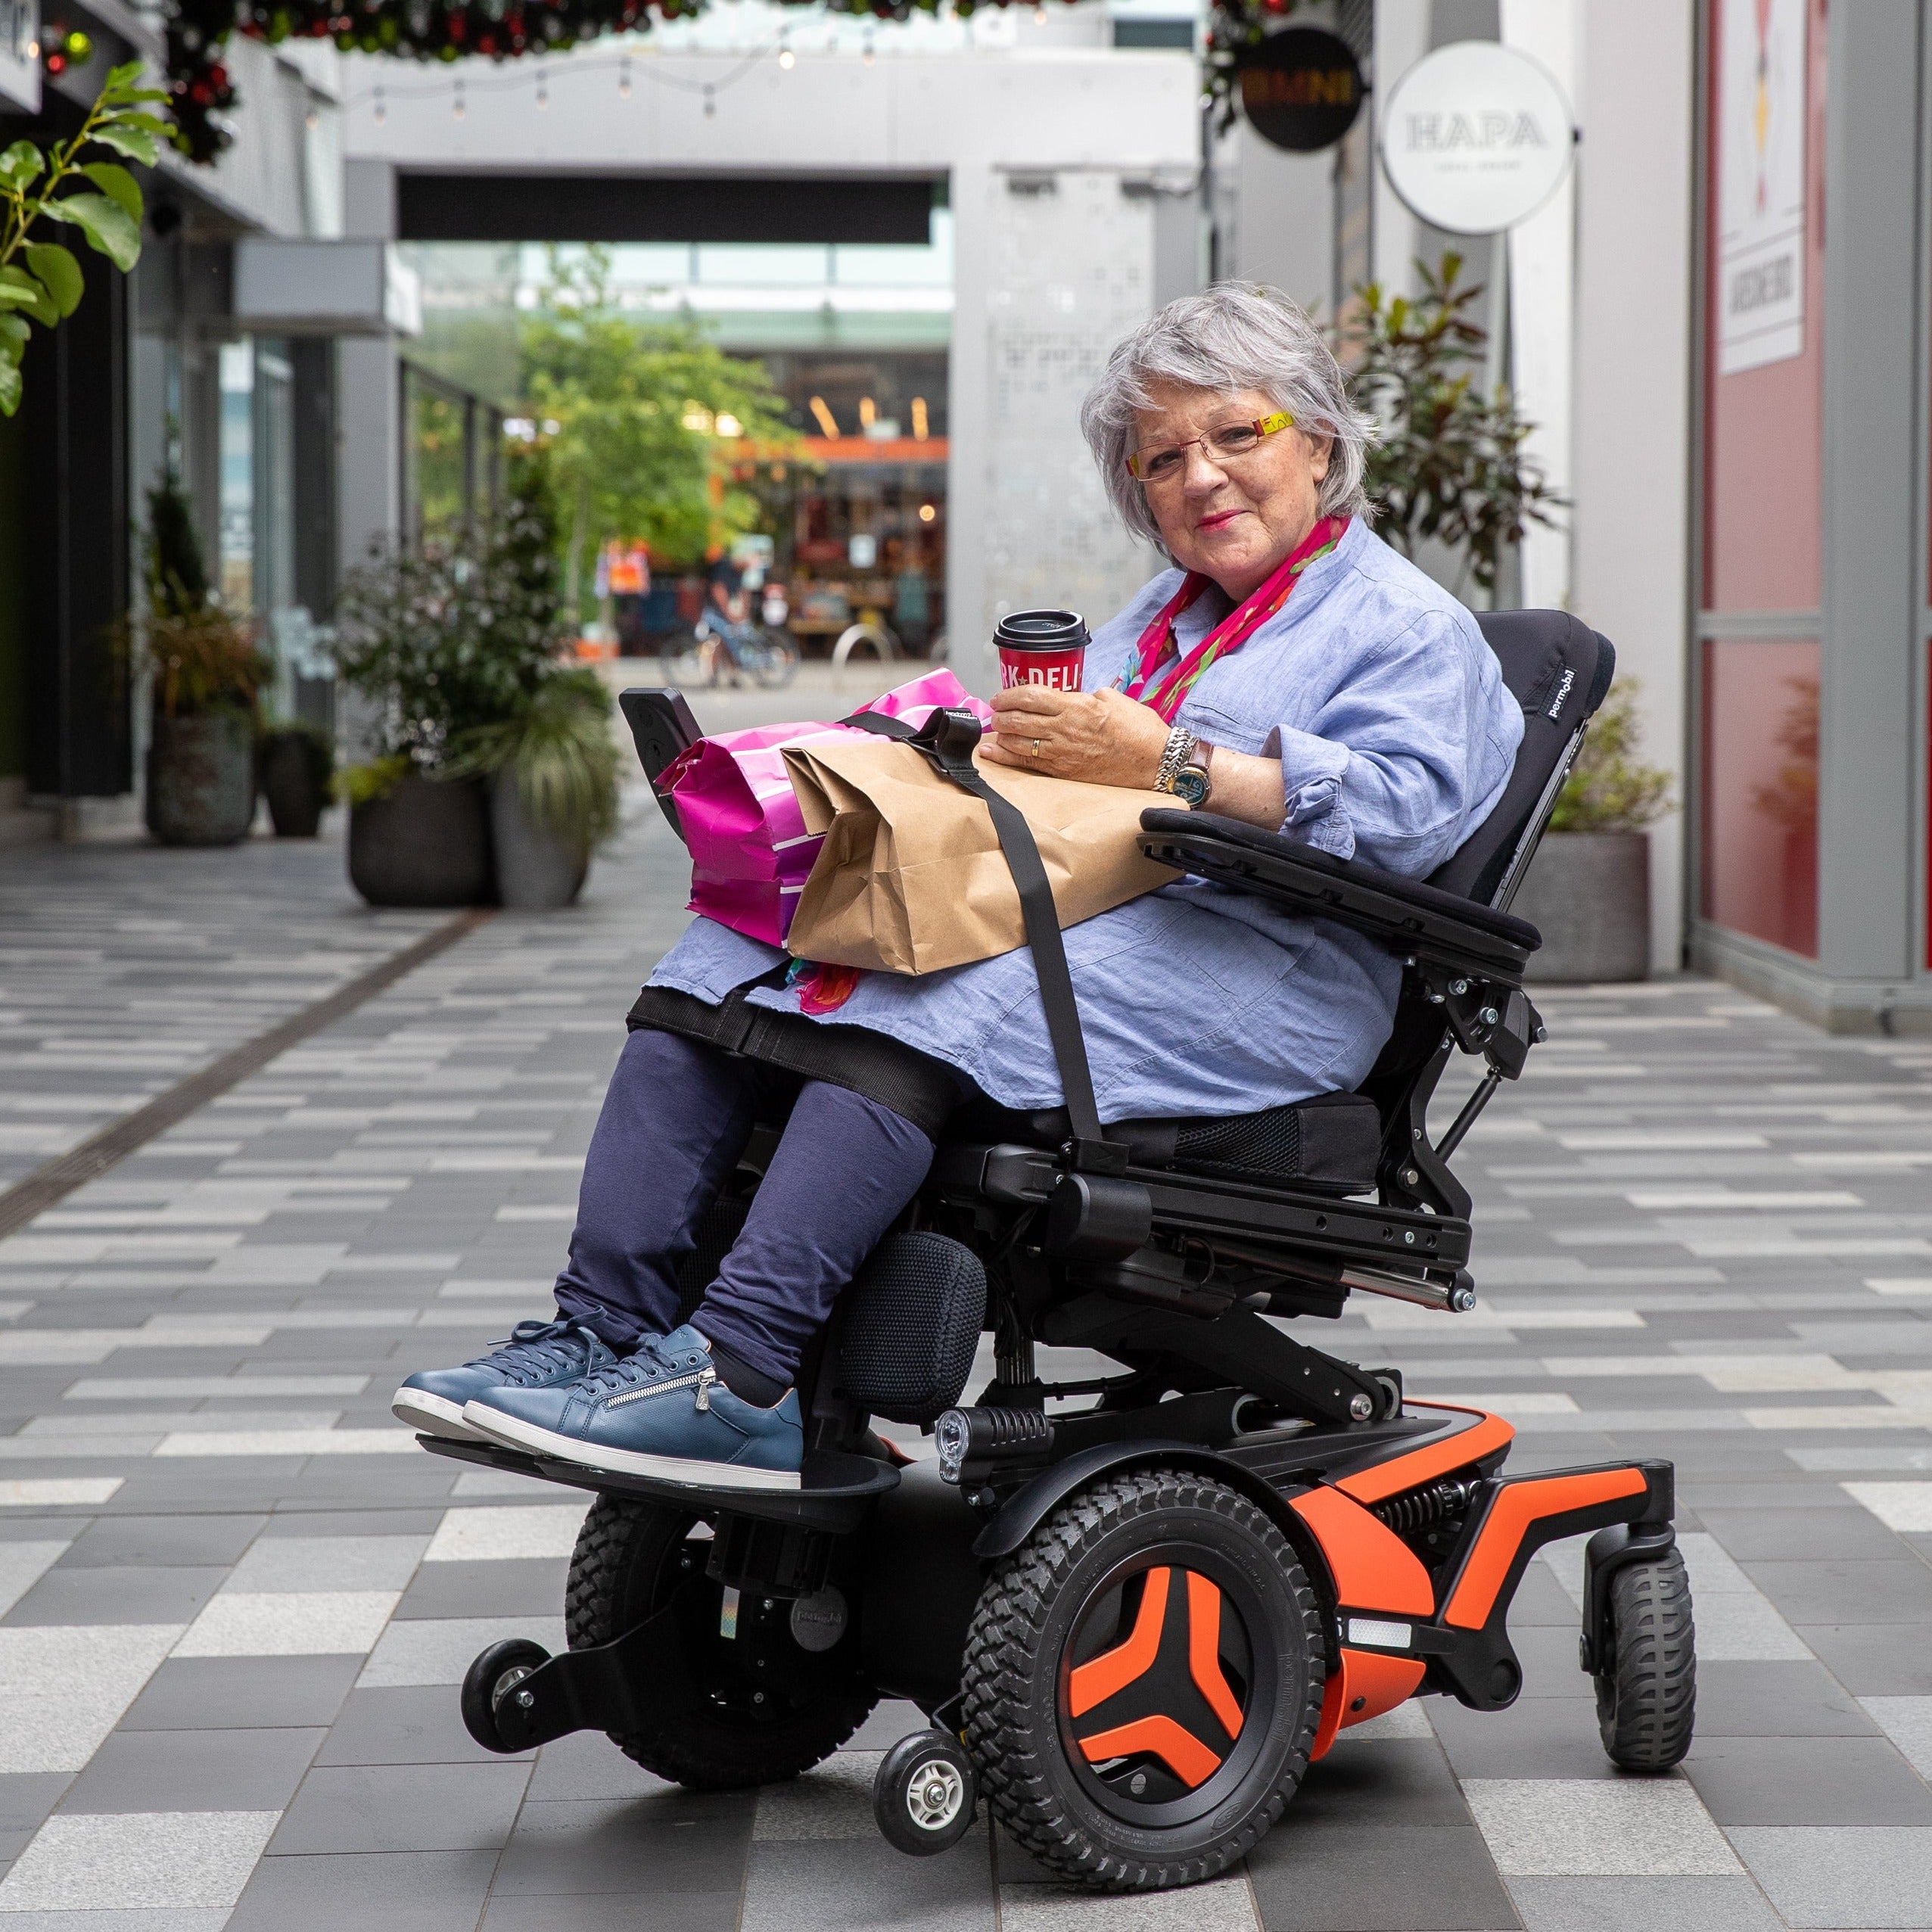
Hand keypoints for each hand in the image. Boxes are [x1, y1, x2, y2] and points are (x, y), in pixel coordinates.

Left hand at [982, 685, 1171, 788]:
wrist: (1155, 762)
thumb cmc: (1139, 728)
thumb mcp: (1111, 699)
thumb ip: (1084, 697)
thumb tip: (1067, 699)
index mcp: (1076, 706)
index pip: (1031, 696)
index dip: (1010, 695)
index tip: (1001, 696)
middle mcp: (1064, 729)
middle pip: (1019, 719)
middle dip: (1001, 714)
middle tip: (995, 712)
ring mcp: (1062, 753)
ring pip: (1019, 741)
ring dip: (1001, 734)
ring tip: (996, 729)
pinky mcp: (1064, 771)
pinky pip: (1028, 763)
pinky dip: (1006, 756)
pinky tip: (992, 752)